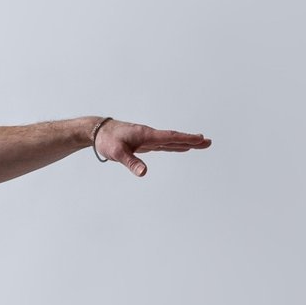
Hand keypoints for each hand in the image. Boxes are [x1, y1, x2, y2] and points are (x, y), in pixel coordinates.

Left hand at [93, 119, 211, 176]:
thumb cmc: (107, 140)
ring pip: (170, 141)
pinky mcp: (144, 142)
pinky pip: (163, 144)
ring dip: (185, 142)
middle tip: (208, 142)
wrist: (98, 131)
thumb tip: (144, 173)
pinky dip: (174, 145)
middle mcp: (149, 135)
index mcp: (146, 135)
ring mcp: (147, 139)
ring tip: (201, 143)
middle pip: (174, 138)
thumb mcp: (117, 153)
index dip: (185, 139)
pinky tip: (181, 147)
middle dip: (191, 140)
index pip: (169, 138)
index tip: (200, 139)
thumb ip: (131, 162)